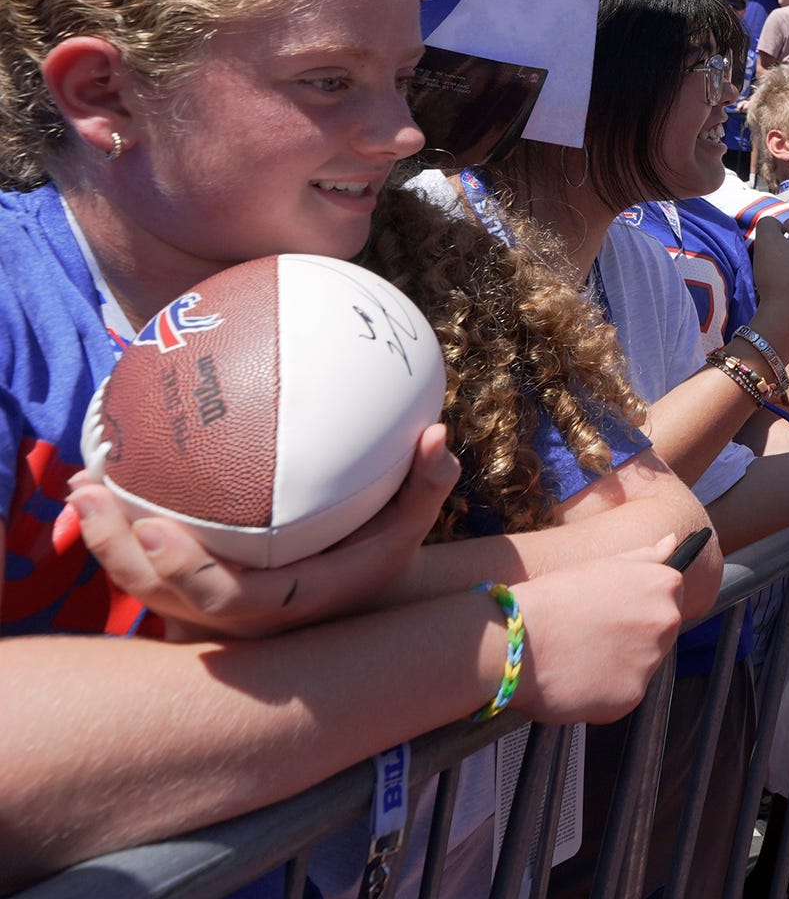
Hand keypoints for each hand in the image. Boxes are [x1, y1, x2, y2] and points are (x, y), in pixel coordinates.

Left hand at [62, 425, 458, 639]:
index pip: (224, 599)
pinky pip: (143, 574)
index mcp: (285, 603)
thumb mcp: (413, 525)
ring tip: (83, 483)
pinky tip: (103, 486)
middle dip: (116, 550)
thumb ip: (428, 484)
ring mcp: (207, 617)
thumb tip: (439, 433)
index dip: (184, 570)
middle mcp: (237, 621)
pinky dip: (116, 537)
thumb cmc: (383, 556)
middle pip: (162, 598)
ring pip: (141, 590)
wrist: (361, 604)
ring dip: (103, 541)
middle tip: (92, 490)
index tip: (152, 526)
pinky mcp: (189, 602)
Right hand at [504, 537, 686, 725]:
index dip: (639, 605)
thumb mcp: (602, 565)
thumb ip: (645, 557)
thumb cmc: (554, 597)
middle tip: (593, 635)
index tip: (614, 611)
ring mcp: (651, 661)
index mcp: (664, 585)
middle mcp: (667, 622)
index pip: (671, 598)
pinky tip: (577, 679)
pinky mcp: (631, 696)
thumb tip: (673, 541)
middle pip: (661, 635)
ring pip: (641, 667)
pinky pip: (623, 695)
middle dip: (634, 637)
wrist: (517, 637)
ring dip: (618, 666)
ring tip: (580, 657)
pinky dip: (603, 693)